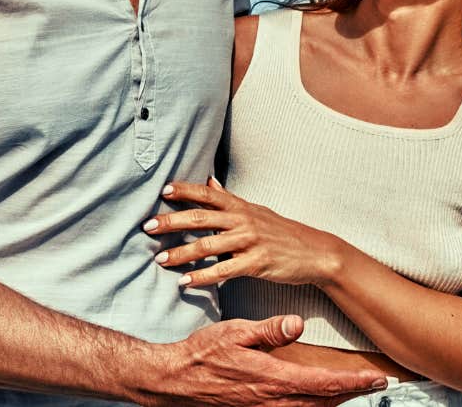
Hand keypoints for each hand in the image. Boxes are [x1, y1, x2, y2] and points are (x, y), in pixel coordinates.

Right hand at [131, 315, 385, 406]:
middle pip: (323, 401)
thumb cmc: (202, 353)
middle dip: (352, 393)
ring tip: (355, 390)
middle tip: (376, 384)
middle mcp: (272, 399)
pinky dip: (313, 406)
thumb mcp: (234, 331)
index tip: (375, 377)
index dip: (352, 382)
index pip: (322, 383)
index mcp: (271, 378)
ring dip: (335, 401)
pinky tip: (320, 400)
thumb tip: (297, 323)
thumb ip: (267, 330)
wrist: (174, 381)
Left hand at [145, 179, 345, 287]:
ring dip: (181, 253)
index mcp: (241, 206)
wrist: (314, 252)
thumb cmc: (281, 231)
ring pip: (208, 246)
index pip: (208, 193)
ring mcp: (250, 242)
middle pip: (201, 218)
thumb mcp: (256, 210)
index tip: (162, 189)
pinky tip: (185, 282)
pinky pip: (223, 270)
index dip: (185, 190)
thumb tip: (210, 179)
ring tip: (160, 259)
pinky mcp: (256, 264)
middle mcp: (243, 220)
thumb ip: (230, 198)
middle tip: (147, 226)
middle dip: (172, 221)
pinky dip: (202, 276)